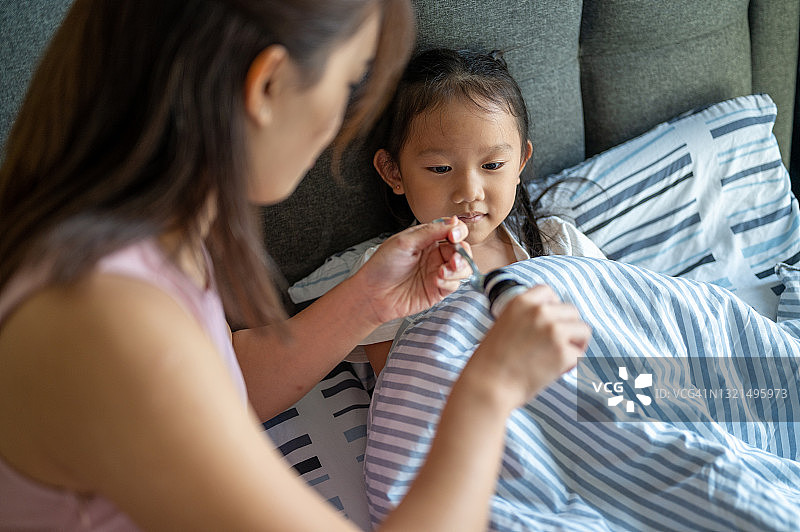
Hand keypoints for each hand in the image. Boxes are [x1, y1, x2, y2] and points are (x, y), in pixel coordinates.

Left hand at [353, 217, 472, 323]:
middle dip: (461, 252)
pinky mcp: (438, 290)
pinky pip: (454, 284)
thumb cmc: (382, 266)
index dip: (457, 231)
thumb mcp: (404, 242)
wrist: (373, 294)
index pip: (451, 230)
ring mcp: (437, 272)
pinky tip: (436, 281)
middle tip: (453, 258)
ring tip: (444, 271)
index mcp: (427, 239)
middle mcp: (434, 254)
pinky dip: (449, 282)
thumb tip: (453, 222)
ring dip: (459, 268)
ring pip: (463, 267)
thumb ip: (430, 232)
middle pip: (461, 249)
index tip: (453, 236)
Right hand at [468, 284, 590, 408]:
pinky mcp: (563, 353)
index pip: (549, 292)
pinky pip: (581, 355)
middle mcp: (540, 312)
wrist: (488, 385)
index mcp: (521, 302)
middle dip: (568, 328)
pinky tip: (556, 371)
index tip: (549, 323)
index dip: (553, 308)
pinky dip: (572, 365)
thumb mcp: (504, 324)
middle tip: (556, 346)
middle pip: (572, 311)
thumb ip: (526, 317)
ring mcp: (553, 331)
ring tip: (560, 358)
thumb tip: (552, 320)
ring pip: (583, 330)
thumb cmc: (492, 361)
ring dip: (576, 343)